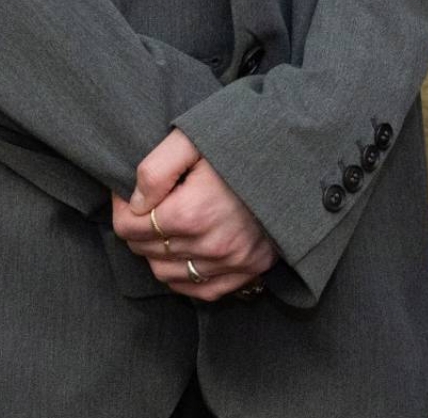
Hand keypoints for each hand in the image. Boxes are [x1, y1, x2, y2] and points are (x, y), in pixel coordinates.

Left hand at [111, 128, 280, 301]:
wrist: (304, 149)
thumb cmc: (248, 137)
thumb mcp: (195, 137)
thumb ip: (156, 168)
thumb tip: (135, 201)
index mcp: (192, 211)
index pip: (130, 227)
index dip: (122, 208)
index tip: (129, 192)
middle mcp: (211, 244)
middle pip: (146, 250)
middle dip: (139, 227)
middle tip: (148, 204)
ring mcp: (234, 260)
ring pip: (168, 273)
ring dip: (158, 253)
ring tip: (168, 226)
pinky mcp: (252, 267)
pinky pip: (201, 289)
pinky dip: (185, 277)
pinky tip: (185, 255)